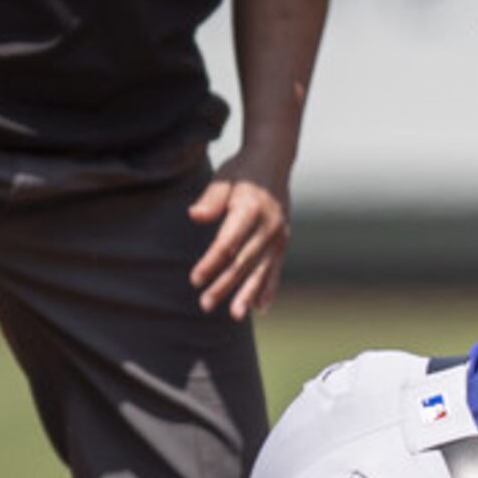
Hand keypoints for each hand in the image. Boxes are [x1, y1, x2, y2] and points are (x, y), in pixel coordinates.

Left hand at [187, 152, 292, 319]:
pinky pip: (275, 269)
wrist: (273, 161)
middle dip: (225, 285)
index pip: (228, 243)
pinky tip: (260, 307)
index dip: (211, 263)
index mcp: (250, 209)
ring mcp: (278, 236)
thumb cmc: (241, 172)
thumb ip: (210, 199)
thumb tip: (195, 215)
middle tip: (205, 304)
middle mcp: (268, 226)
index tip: (195, 280)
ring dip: (247, 294)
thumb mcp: (223, 178)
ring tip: (236, 315)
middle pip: (243, 261)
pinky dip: (268, 288)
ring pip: (261, 270)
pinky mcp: (282, 242)